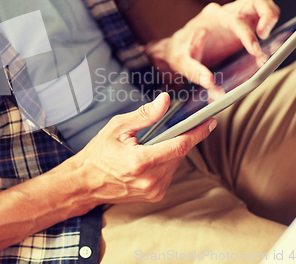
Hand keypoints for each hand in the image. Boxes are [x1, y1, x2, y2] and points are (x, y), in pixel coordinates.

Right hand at [72, 93, 215, 204]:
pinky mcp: (154, 195)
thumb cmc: (98, 153)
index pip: (179, 146)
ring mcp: (153, 190)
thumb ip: (144, 115)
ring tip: (154, 143)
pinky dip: (166, 162)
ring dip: (172, 151)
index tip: (209, 122)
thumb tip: (164, 101)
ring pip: (176, 164)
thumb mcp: (118, 127)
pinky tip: (152, 156)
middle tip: (176, 126)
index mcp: (140, 161)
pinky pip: (170, 173)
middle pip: (179, 154)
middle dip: (180, 138)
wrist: (85, 183)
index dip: (197, 133)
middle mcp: (150, 180)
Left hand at [146, 0, 279, 90]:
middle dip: (268, 14)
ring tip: (266, 39)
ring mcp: (235, 15)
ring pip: (262, 3)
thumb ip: (195, 72)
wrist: (176, 47)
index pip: (236, 19)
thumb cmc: (179, 52)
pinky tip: (265, 44)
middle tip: (265, 36)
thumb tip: (210, 84)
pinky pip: (261, 15)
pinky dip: (269, 25)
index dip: (248, 34)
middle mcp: (225, 12)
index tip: (255, 52)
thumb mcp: (182, 63)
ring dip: (271, 18)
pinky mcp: (242, 24)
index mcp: (211, 17)